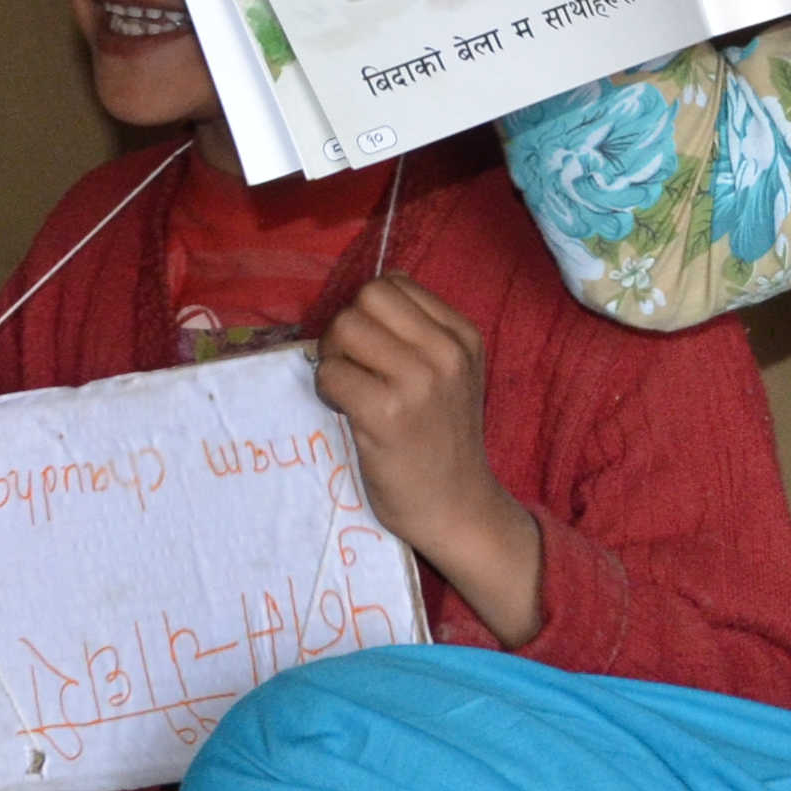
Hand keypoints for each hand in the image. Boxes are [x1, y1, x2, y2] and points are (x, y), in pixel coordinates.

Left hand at [317, 275, 546, 645]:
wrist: (457, 507)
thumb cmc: (443, 441)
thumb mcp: (453, 376)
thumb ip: (420, 336)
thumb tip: (364, 301)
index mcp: (463, 336)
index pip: (394, 283)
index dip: (371, 312)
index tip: (374, 351)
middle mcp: (446, 352)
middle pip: (367, 296)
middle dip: (348, 328)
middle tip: (354, 368)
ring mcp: (419, 381)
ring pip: (346, 327)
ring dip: (334, 357)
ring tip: (350, 390)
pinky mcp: (388, 414)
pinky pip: (331, 373)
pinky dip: (327, 390)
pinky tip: (347, 413)